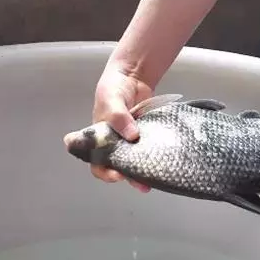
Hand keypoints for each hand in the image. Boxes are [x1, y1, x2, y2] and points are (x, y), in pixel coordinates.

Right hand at [90, 64, 152, 192]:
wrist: (133, 75)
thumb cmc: (114, 87)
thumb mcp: (111, 99)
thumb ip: (118, 117)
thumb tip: (132, 135)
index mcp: (98, 139)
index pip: (96, 162)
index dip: (105, 172)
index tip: (117, 174)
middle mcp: (113, 144)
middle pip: (118, 167)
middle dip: (129, 177)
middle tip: (141, 184)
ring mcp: (130, 142)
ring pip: (135, 162)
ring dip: (143, 172)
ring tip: (154, 180)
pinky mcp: (144, 137)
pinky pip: (148, 150)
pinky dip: (154, 158)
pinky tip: (163, 163)